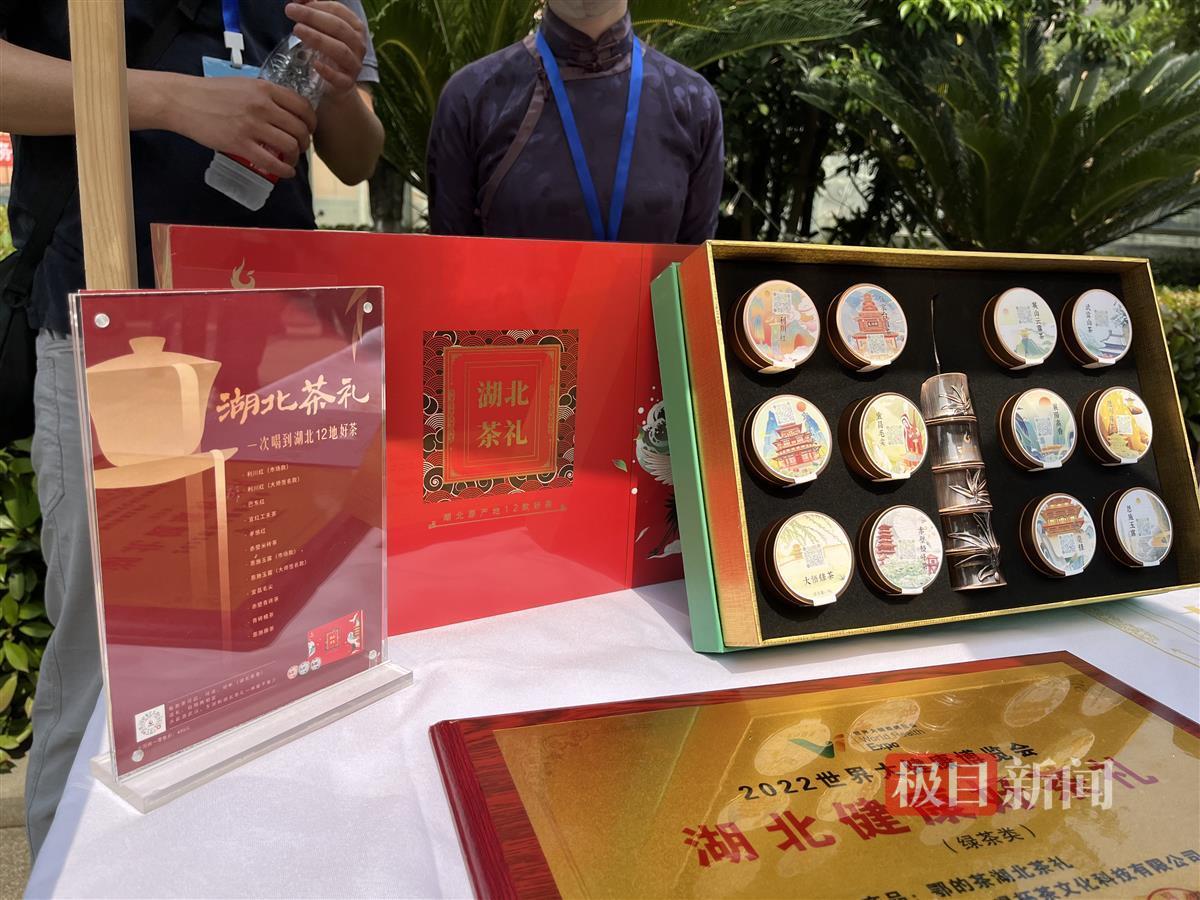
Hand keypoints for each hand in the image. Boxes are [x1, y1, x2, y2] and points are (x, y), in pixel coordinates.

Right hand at [167, 74, 317, 179]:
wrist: (183, 100)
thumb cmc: (211, 92)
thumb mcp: (244, 85)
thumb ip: (266, 95)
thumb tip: (285, 111)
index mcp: (265, 89)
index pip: (302, 106)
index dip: (311, 122)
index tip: (309, 129)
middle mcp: (263, 106)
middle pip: (300, 128)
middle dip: (305, 142)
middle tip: (300, 147)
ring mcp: (252, 126)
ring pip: (290, 146)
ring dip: (296, 157)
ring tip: (291, 160)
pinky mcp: (240, 144)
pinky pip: (272, 162)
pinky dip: (285, 170)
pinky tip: (286, 172)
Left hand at [285, 1, 367, 97]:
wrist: (335, 86)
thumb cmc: (327, 52)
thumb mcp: (322, 30)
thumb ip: (313, 12)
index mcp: (355, 27)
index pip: (339, 11)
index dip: (318, 4)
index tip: (296, 2)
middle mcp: (358, 45)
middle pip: (338, 28)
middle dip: (313, 17)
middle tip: (290, 11)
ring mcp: (354, 65)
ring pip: (340, 50)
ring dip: (318, 39)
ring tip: (297, 29)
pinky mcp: (346, 84)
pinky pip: (339, 78)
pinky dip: (328, 71)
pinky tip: (314, 64)